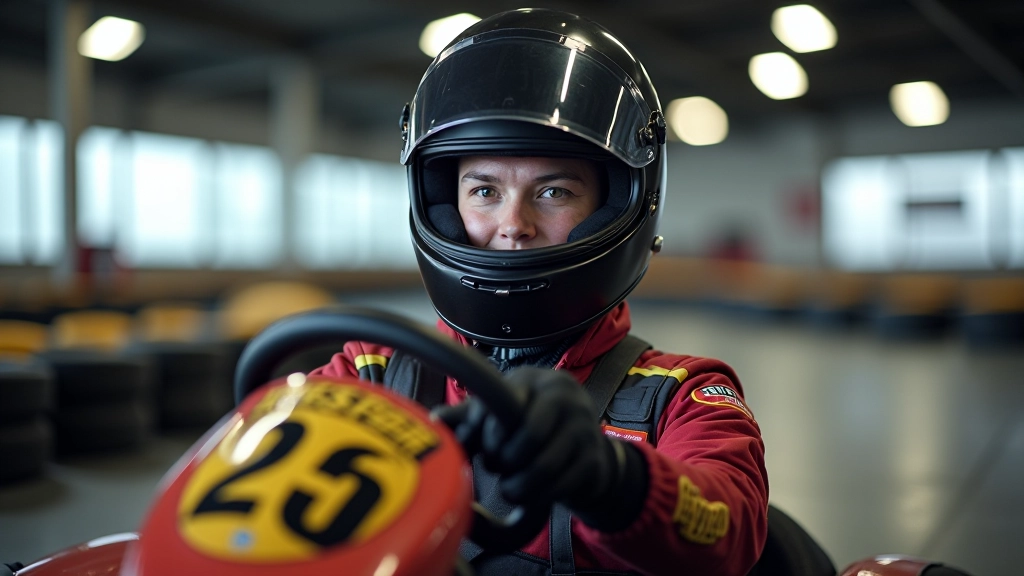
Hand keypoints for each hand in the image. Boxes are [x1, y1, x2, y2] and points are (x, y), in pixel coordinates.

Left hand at [473, 366, 648, 531]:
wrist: (586, 455)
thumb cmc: (534, 431)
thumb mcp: (505, 416)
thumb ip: (471, 416)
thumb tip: (436, 419)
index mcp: (534, 379)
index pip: (503, 401)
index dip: (487, 431)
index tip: (482, 446)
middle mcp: (563, 396)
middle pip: (526, 435)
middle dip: (503, 459)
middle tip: (497, 465)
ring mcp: (583, 426)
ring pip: (541, 466)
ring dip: (517, 486)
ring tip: (510, 488)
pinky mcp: (593, 459)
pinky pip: (558, 486)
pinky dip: (537, 497)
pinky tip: (531, 494)